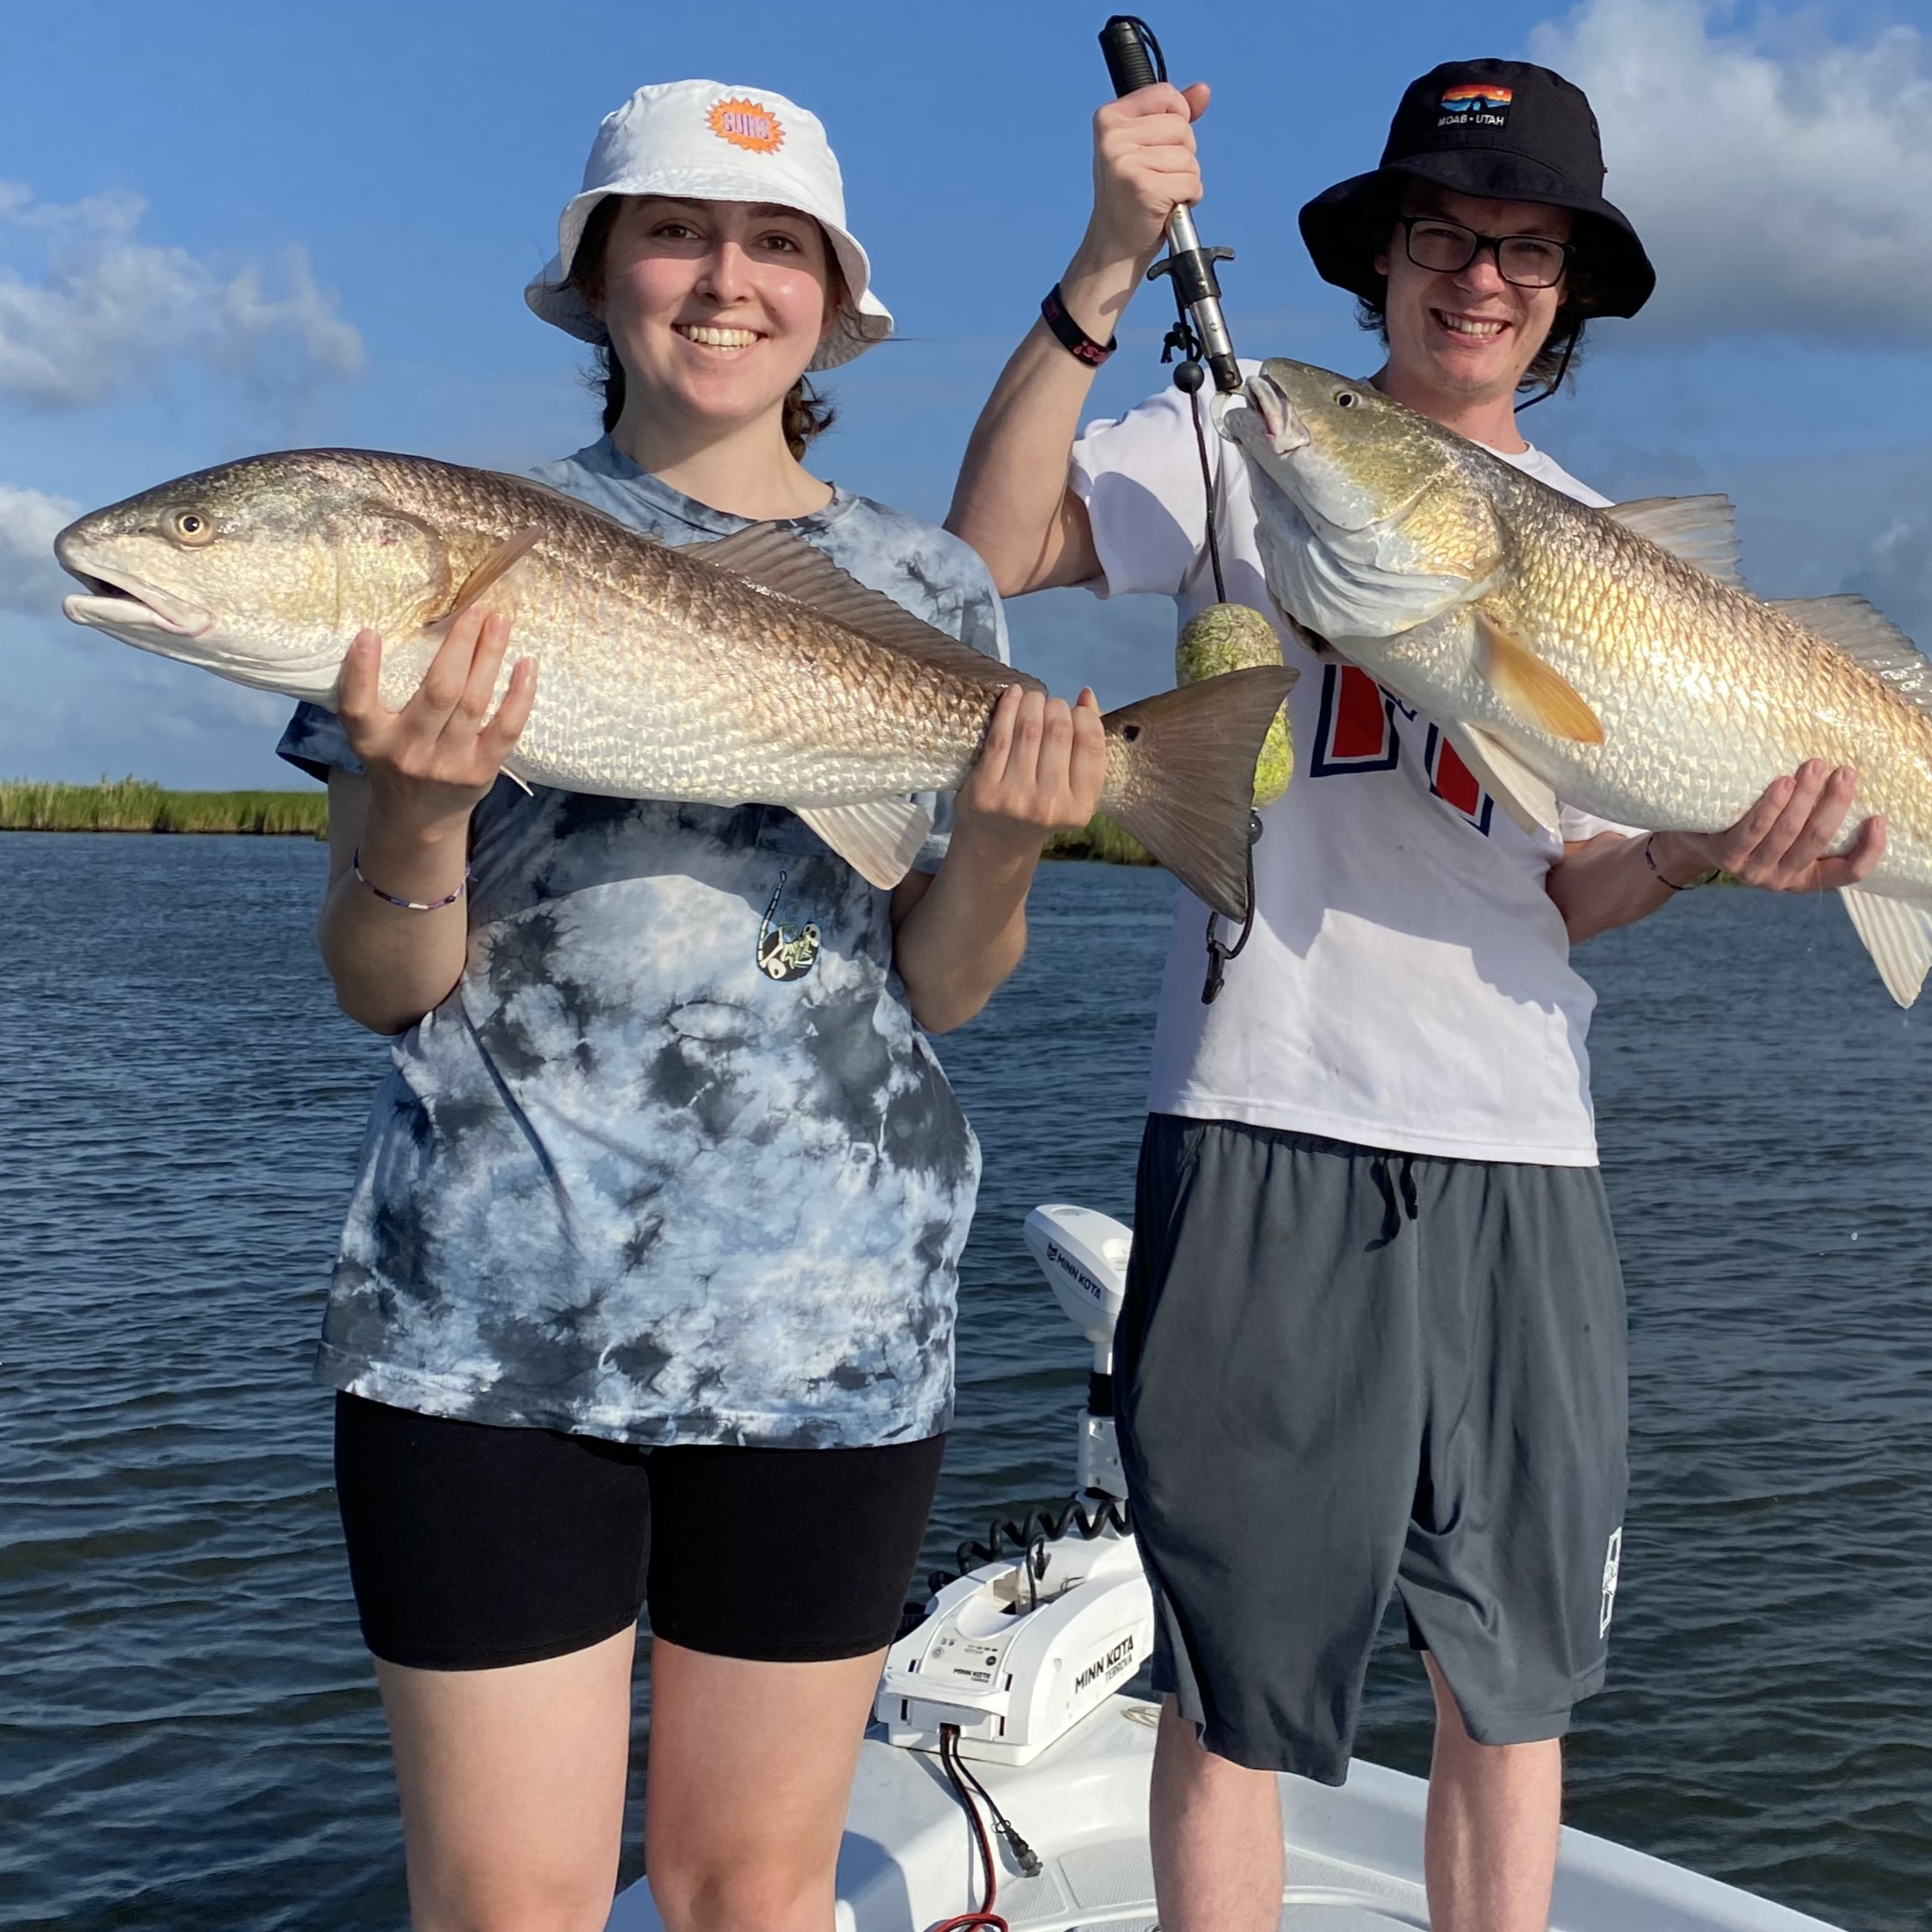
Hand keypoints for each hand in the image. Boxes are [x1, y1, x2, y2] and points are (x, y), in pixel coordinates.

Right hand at [338, 608, 537, 835]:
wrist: (419, 818)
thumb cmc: (395, 757)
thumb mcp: (372, 733)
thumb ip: (376, 693)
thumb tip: (401, 629)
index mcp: (371, 739)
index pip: (357, 706)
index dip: (361, 670)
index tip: (369, 634)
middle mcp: (407, 752)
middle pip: (438, 692)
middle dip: (459, 646)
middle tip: (475, 609)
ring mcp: (447, 764)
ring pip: (473, 703)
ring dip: (490, 657)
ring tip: (500, 622)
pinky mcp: (480, 771)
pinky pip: (505, 728)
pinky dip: (519, 696)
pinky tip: (526, 665)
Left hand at [953, 685, 1108, 861]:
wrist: (997, 843)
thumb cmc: (1039, 809)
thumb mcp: (1072, 790)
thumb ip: (1086, 746)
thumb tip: (1087, 695)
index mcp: (1080, 808)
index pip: (1090, 744)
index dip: (1084, 716)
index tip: (1075, 710)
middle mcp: (1049, 806)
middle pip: (1060, 732)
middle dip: (1056, 707)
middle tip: (1049, 704)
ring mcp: (1016, 798)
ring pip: (1029, 729)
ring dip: (1032, 702)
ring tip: (1032, 698)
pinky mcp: (986, 789)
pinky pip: (1000, 737)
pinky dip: (1007, 708)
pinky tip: (1012, 695)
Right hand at [1077, 82, 1210, 274]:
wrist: (1114, 245)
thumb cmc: (1131, 195)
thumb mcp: (1145, 145)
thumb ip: (1173, 114)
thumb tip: (1202, 90)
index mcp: (1109, 118)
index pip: (1166, 94)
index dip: (1177, 119)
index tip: (1160, 145)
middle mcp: (1113, 137)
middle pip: (1182, 127)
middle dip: (1182, 155)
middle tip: (1157, 177)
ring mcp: (1126, 163)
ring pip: (1189, 157)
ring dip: (1185, 180)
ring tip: (1161, 194)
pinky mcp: (1144, 188)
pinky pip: (1191, 182)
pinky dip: (1188, 198)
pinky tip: (1166, 207)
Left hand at [1652, 760, 1885, 892]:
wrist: (1690, 840)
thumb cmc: (1748, 828)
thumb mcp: (1785, 831)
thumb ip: (1811, 819)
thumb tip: (1847, 781)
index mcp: (1804, 876)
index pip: (1848, 873)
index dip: (1869, 850)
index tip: (1878, 819)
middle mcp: (1780, 879)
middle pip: (1818, 840)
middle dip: (1836, 803)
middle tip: (1845, 772)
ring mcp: (1752, 871)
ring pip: (1788, 832)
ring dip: (1806, 796)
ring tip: (1816, 766)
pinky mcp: (1726, 857)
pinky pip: (1753, 830)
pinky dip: (1770, 805)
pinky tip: (1783, 782)